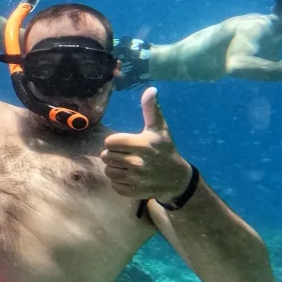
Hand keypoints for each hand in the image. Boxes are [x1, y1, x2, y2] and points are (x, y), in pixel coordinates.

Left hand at [100, 87, 191, 203]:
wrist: (176, 179)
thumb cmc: (165, 150)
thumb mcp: (160, 129)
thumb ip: (151, 110)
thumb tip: (151, 89)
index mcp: (142, 144)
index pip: (110, 142)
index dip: (114, 142)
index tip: (124, 144)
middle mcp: (137, 162)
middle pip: (106, 156)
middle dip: (113, 155)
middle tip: (125, 155)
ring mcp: (135, 178)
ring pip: (108, 171)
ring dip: (114, 168)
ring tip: (127, 166)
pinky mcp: (132, 191)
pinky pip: (113, 184)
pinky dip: (119, 182)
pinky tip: (130, 177)